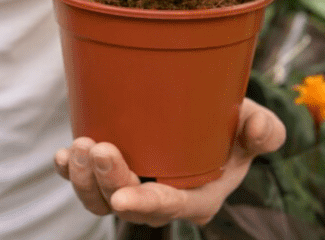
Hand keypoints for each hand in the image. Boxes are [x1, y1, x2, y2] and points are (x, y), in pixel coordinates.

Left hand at [54, 98, 284, 226]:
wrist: (207, 118)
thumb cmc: (232, 125)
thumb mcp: (255, 123)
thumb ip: (264, 129)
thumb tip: (261, 132)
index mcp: (198, 195)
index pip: (171, 207)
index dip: (146, 205)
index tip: (122, 198)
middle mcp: (161, 199)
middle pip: (129, 205)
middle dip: (107, 183)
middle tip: (98, 149)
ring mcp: (132, 187)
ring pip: (100, 200)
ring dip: (83, 179)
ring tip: (78, 147)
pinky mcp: (110, 173)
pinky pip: (83, 182)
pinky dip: (68, 173)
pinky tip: (61, 157)